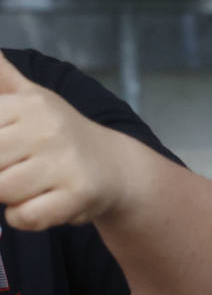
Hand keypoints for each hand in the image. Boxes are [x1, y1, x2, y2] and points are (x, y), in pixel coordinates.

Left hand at [0, 52, 129, 229]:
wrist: (117, 167)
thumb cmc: (62, 134)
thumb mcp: (32, 97)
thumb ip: (2, 77)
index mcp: (28, 104)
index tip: (10, 149)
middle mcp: (47, 129)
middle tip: (19, 168)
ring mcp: (64, 163)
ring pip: (2, 190)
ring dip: (9, 197)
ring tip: (30, 186)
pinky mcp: (77, 195)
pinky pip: (24, 216)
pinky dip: (22, 217)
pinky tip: (38, 205)